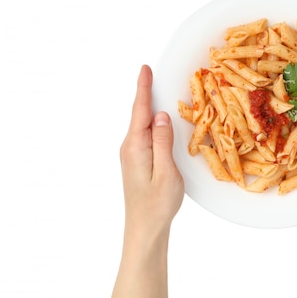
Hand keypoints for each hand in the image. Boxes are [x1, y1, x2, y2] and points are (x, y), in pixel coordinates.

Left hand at [119, 65, 183, 244]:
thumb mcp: (166, 172)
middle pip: (139, 114)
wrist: (145, 229)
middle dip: (147, 93)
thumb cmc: (157, 204)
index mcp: (136, 146)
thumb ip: (162, 141)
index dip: (143, 88)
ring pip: (142, 125)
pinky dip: (152, 123)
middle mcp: (130, 147)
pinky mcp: (137, 161)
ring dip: (150, 108)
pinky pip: (145, 135)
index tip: (145, 68)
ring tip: (160, 92)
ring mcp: (132, 155)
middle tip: (153, 74)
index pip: (140, 110)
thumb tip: (160, 115)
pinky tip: (160, 122)